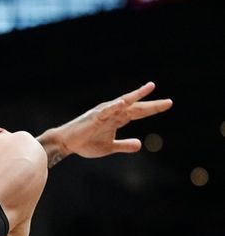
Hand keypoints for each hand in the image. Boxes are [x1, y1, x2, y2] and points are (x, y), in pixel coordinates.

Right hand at [55, 82, 172, 159]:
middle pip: (135, 107)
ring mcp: (103, 114)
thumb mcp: (109, 147)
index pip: (138, 112)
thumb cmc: (86, 143)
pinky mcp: (93, 118)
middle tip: (169, 102)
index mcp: (117, 119)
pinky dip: (114, 107)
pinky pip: (105, 111)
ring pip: (122, 103)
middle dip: (151, 104)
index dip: (152, 108)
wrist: (67, 143)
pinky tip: (123, 103)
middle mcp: (112, 113)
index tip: (168, 104)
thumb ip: (124, 145)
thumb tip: (140, 144)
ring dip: (134, 96)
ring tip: (147, 89)